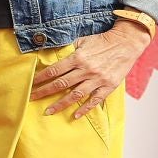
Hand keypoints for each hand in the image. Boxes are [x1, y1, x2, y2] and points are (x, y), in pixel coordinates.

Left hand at [30, 23, 149, 119]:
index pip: (54, 70)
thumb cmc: (103, 41)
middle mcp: (86, 70)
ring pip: (75, 95)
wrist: (127, 43)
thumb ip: (69, 50)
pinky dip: (85, 109)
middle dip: (44, 92)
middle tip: (31, 98)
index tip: (30, 84)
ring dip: (60, 104)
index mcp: (78, 58)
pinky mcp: (108, 86)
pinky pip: (95, 100)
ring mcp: (98, 79)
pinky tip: (75, 116)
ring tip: (48, 111)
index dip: (40, 78)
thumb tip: (53, 56)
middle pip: (61, 84)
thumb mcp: (82, 41)